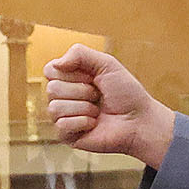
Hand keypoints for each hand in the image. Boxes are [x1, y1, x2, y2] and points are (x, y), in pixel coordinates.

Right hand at [45, 45, 172, 166]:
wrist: (139, 120)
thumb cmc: (126, 93)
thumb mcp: (107, 63)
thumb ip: (80, 53)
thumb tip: (56, 64)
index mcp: (69, 78)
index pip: (50, 70)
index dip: (73, 73)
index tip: (92, 77)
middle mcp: (63, 97)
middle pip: (52, 88)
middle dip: (81, 91)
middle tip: (98, 95)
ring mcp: (63, 117)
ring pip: (55, 107)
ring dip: (84, 107)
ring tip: (97, 110)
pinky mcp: (67, 135)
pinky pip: (62, 124)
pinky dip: (83, 122)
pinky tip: (94, 123)